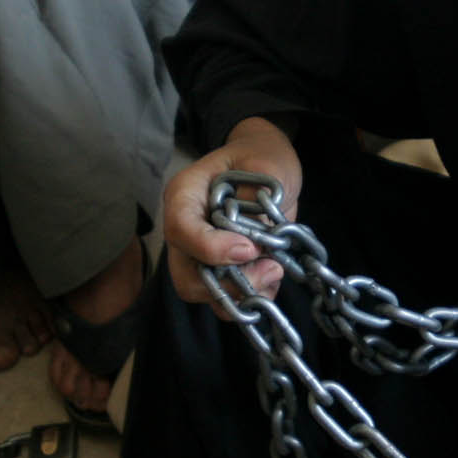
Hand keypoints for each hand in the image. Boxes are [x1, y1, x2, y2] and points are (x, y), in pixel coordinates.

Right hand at [161, 117, 304, 306]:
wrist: (267, 167)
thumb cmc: (260, 157)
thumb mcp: (266, 161)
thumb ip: (260, 193)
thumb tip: (258, 231)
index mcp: (185, 195)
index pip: (181, 230)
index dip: (211, 248)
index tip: (249, 249)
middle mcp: (185, 230)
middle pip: (187, 276)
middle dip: (229, 283)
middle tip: (271, 268)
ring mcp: (199, 255)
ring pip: (205, 294)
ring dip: (243, 293)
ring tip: (276, 270)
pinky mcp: (220, 270)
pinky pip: (228, 300)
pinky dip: (253, 297)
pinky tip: (274, 275)